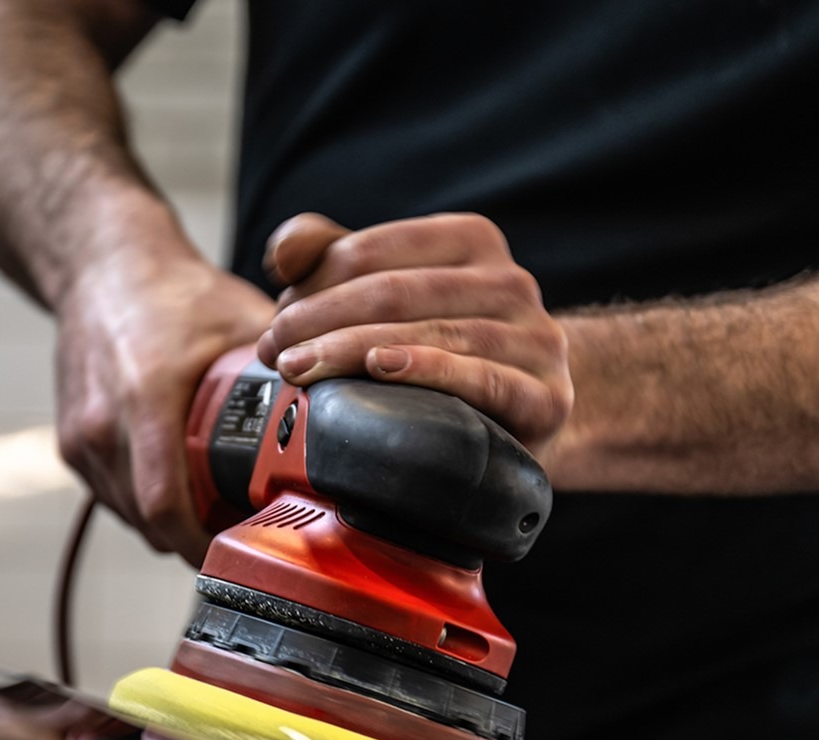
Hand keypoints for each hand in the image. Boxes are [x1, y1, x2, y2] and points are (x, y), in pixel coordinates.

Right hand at [55, 247, 275, 563]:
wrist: (100, 265)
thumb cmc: (170, 291)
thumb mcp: (239, 318)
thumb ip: (288, 363)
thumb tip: (342, 400)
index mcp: (144, 399)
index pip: (165, 506)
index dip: (201, 545)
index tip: (237, 551)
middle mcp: (102, 426)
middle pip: (149, 523)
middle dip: (193, 538)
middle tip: (235, 529)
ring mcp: (79, 439)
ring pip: (129, 516)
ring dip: (167, 522)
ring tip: (207, 502)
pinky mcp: (69, 444)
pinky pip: (112, 497)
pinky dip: (142, 501)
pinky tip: (174, 479)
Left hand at [255, 213, 572, 452]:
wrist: (524, 417)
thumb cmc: (438, 352)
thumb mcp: (386, 296)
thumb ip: (330, 260)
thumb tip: (283, 252)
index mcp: (472, 242)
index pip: (373, 250)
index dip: (311, 285)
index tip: (272, 325)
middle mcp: (511, 282)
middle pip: (395, 291)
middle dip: (321, 323)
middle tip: (273, 355)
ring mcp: (535, 339)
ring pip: (432, 333)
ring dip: (352, 351)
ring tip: (299, 371)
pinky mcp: (546, 397)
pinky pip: (483, 379)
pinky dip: (428, 370)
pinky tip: (381, 369)